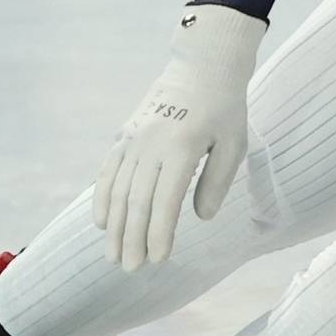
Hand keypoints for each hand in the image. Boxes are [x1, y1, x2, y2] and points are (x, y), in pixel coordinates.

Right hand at [95, 7, 265, 271]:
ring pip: (117, 190)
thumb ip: (216, 181)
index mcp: (181, 148)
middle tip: (130, 269)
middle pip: (136, 201)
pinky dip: (102, 198)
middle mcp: (151, 145)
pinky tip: (101, 223)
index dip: (159, 233)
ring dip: (114, 226)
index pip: (165, 201)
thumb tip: (200, 217)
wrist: (202, 66)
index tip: (158, 259)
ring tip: (113, 256)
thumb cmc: (225, 108)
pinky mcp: (124, 135)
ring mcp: (133, 139)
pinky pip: (108, 171)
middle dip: (132, 238)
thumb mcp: (233, 143)